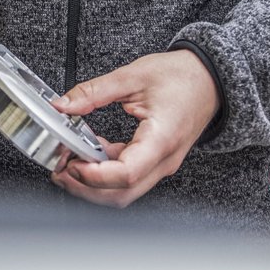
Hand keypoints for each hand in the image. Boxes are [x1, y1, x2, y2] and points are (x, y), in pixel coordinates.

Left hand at [48, 50, 219, 207]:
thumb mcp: (132, 75)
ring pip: (125, 190)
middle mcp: (164, 160)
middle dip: (85, 188)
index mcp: (161, 139)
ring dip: (93, 183)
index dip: (94, 175)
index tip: (71, 163)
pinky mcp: (156, 161)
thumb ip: (93, 92)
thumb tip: (62, 105)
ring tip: (68, 161)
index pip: (126, 174)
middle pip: (122, 194)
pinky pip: (129, 177)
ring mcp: (162, 164)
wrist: (210, 79)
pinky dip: (105, 172)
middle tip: (59, 169)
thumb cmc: (182, 76)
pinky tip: (87, 152)